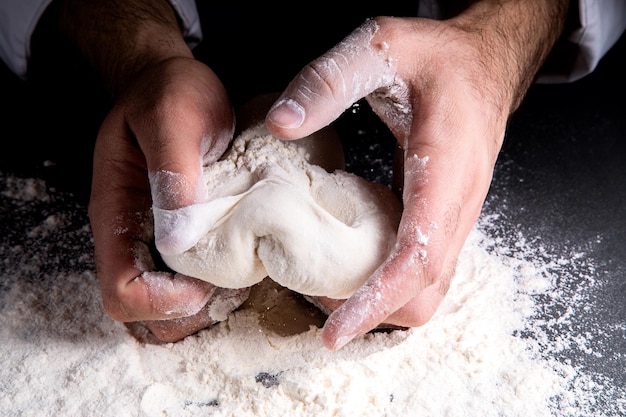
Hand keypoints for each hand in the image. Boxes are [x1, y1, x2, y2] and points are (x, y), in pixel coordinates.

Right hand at [88, 56, 248, 341]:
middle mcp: (133, 237)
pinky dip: (223, 280)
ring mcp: (158, 239)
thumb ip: (172, 171)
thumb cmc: (170, 93)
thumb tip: (178, 239)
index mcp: (116, 214)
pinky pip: (196, 279)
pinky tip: (248, 252)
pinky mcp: (184, 235)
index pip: (121, 292)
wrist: (174, 84)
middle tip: (235, 274)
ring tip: (245, 263)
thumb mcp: (173, 117)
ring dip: (211, 298)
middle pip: (148, 313)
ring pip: (175, 304)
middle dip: (192, 307)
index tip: (204, 280)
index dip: (161, 301)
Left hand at [266, 2, 566, 349]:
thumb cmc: (441, 58)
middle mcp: (458, 206)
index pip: (417, 257)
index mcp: (445, 170)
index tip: (335, 332)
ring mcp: (455, 217)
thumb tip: (282, 124)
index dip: (376, 301)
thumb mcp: (382, 47)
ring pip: (426, 290)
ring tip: (325, 286)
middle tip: (314, 298)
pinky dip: (386, 282)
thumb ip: (330, 80)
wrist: (484, 64)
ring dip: (378, 302)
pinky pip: (421, 269)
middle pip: (424, 292)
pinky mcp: (445, 218)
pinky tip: (350, 262)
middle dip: (371, 311)